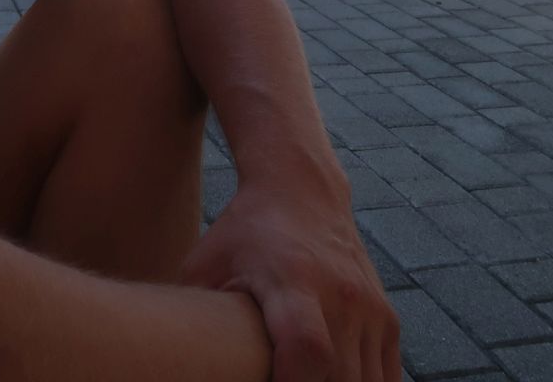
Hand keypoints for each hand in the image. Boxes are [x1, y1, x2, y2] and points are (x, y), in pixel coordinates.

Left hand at [181, 180, 398, 381]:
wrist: (301, 190)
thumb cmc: (242, 233)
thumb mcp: (204, 266)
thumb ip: (192, 317)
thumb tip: (165, 357)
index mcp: (294, 283)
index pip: (308, 350)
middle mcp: (341, 296)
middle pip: (342, 378)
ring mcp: (369, 307)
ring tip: (301, 380)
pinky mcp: (386, 317)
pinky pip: (386, 376)